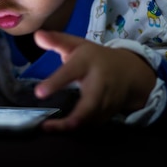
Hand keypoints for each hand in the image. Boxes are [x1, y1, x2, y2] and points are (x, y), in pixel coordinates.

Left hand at [33, 30, 155, 130]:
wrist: (130, 72)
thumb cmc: (96, 58)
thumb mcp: (78, 45)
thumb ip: (56, 41)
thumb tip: (36, 35)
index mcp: (87, 63)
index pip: (71, 72)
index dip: (55, 83)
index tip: (39, 93)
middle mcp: (99, 84)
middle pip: (89, 104)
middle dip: (72, 118)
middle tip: (47, 126)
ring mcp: (106, 101)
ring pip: (90, 119)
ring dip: (70, 127)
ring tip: (48, 129)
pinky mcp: (108, 114)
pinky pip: (92, 125)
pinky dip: (77, 129)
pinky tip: (61, 130)